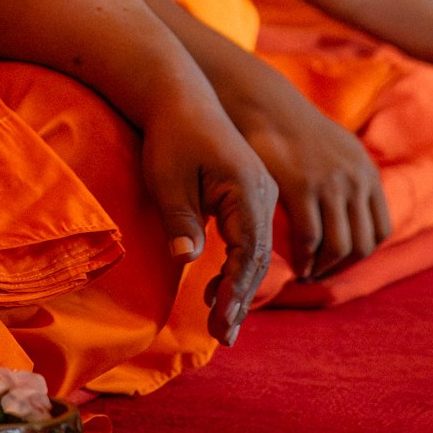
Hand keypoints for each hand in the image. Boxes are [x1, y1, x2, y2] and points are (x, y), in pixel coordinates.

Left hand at [139, 95, 276, 344]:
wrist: (179, 96)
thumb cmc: (172, 135)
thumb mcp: (169, 179)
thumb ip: (180, 220)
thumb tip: (187, 260)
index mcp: (248, 189)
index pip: (249, 251)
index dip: (235, 290)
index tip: (220, 320)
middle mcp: (262, 193)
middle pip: (258, 257)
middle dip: (240, 298)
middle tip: (223, 337)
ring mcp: (259, 194)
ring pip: (256, 251)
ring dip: (239, 287)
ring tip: (220, 324)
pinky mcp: (249, 195)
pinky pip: (249, 239)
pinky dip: (236, 267)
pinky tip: (215, 292)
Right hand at [217, 69, 390, 280]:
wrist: (265, 103)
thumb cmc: (294, 129)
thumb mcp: (338, 148)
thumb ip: (351, 177)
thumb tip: (354, 212)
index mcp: (367, 171)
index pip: (380, 230)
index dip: (361, 253)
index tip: (339, 261)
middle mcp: (356, 179)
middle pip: (363, 244)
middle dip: (342, 267)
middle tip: (320, 274)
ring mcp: (331, 183)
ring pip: (339, 246)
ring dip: (323, 268)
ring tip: (306, 273)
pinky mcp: (302, 186)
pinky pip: (310, 238)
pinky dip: (304, 259)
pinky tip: (294, 264)